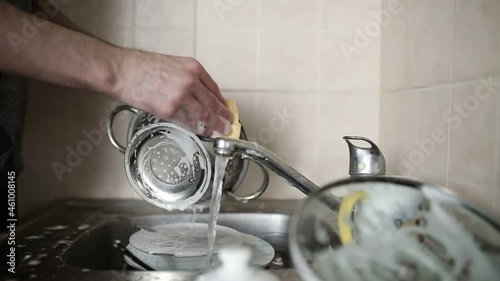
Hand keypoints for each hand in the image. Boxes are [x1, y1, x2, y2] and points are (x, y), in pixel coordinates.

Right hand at [113, 50, 232, 135]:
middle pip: (213, 103)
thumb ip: (187, 77)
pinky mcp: (170, 110)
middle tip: (229, 123)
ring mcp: (181, 97)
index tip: (224, 108)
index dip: (221, 101)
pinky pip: (188, 122)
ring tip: (220, 131)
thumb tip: (198, 92)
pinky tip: (203, 132)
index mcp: (192, 68)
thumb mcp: (172, 63)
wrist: (122, 71)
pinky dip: (197, 129)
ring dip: (214, 125)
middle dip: (223, 116)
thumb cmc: (141, 66)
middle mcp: (190, 82)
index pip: (213, 88)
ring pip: (204, 115)